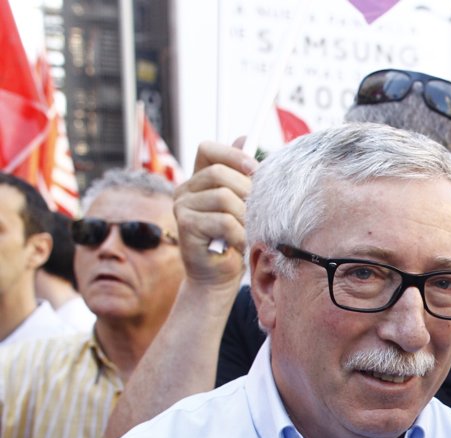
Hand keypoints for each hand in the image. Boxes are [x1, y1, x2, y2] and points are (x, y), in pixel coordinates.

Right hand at [174, 139, 256, 289]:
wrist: (217, 277)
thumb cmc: (232, 240)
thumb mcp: (241, 205)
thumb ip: (241, 175)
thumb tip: (245, 136)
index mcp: (198, 179)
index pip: (208, 149)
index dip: (233, 155)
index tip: (255, 170)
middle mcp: (185, 189)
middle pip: (219, 173)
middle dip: (246, 191)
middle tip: (258, 211)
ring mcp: (182, 207)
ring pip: (224, 198)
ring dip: (245, 216)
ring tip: (249, 231)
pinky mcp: (186, 226)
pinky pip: (223, 221)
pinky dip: (240, 233)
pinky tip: (240, 243)